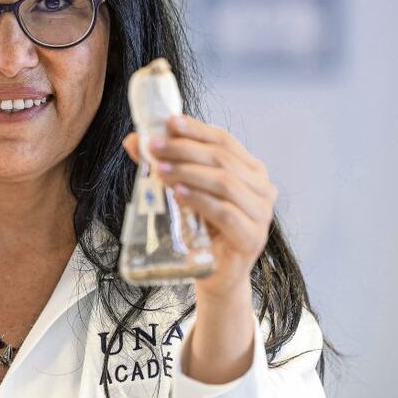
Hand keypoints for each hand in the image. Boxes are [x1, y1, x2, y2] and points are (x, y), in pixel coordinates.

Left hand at [123, 115, 277, 302]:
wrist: (215, 275)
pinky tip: (178, 194)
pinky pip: (225, 212)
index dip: (196, 129)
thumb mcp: (184, 191)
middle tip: (153, 148)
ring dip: (188, 173)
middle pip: (221, 159)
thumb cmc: (202, 230)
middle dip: (184, 150)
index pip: (224, 140)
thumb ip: (164, 164)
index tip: (169, 122)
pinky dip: (200, 200)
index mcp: (251, 170)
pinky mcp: (252, 237)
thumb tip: (134, 140)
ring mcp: (261, 214)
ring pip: (224, 182)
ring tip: (159, 171)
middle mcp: (263, 187)